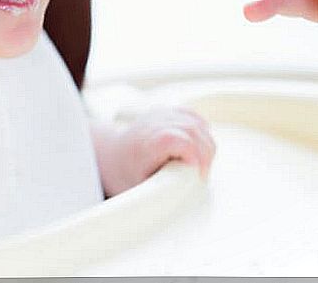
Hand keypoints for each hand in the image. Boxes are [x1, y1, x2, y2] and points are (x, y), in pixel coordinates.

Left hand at [91, 106, 215, 197]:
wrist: (111, 154)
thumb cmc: (124, 174)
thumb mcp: (139, 190)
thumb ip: (160, 194)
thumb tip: (180, 206)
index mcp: (148, 143)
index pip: (183, 141)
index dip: (197, 157)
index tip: (198, 176)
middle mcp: (155, 124)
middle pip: (194, 130)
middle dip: (205, 155)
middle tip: (200, 175)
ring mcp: (161, 114)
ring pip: (197, 122)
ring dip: (206, 144)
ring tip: (199, 164)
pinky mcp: (167, 111)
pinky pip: (193, 116)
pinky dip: (202, 130)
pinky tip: (199, 145)